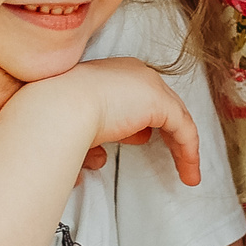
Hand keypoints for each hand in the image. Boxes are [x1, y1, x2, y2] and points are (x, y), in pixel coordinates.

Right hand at [19, 58, 201, 186]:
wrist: (58, 106)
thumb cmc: (57, 116)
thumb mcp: (82, 123)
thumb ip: (100, 133)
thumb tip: (107, 152)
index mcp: (114, 72)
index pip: (140, 96)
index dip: (144, 120)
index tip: (141, 140)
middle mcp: (134, 73)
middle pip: (163, 105)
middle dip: (170, 133)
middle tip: (176, 157)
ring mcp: (149, 85)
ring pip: (176, 118)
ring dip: (182, 148)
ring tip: (187, 172)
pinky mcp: (159, 102)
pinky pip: (184, 129)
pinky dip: (188, 151)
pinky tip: (189, 172)